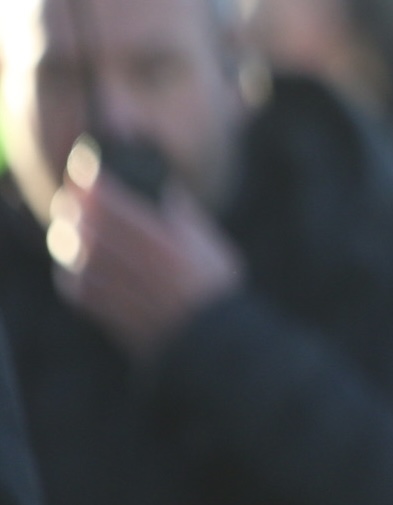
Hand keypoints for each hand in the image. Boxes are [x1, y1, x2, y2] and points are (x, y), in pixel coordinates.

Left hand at [45, 144, 243, 357]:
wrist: (204, 338)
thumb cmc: (213, 286)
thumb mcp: (208, 240)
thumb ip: (181, 211)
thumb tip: (165, 188)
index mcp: (153, 233)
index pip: (104, 193)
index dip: (90, 175)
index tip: (89, 166)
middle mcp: (123, 254)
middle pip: (77, 214)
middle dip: (76, 200)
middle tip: (82, 195)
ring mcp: (104, 280)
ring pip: (67, 243)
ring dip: (70, 231)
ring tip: (80, 227)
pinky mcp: (93, 304)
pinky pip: (69, 277)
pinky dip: (72, 265)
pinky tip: (85, 264)